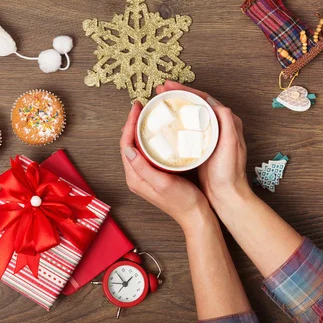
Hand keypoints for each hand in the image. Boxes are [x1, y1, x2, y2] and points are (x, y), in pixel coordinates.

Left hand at [120, 101, 209, 231]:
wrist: (196, 216)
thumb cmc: (182, 202)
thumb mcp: (162, 184)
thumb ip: (143, 168)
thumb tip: (128, 149)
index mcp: (134, 177)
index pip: (125, 145)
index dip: (129, 124)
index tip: (136, 108)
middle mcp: (137, 175)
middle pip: (129, 143)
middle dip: (133, 123)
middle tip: (142, 107)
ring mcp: (145, 174)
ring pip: (138, 146)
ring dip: (141, 129)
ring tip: (148, 114)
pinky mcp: (155, 173)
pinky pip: (148, 151)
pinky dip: (150, 137)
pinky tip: (159, 130)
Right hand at [156, 81, 249, 209]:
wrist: (226, 195)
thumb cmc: (229, 174)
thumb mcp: (231, 145)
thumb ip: (226, 123)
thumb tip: (215, 103)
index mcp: (226, 121)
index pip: (203, 99)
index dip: (185, 90)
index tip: (169, 87)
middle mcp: (218, 126)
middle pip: (194, 104)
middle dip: (176, 95)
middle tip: (159, 90)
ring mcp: (207, 136)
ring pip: (189, 115)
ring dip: (174, 107)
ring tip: (159, 102)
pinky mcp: (200, 146)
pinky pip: (185, 128)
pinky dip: (174, 122)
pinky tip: (164, 123)